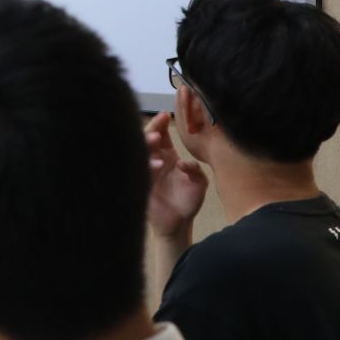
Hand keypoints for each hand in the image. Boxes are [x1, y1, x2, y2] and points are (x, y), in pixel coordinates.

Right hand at [146, 111, 208, 237]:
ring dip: (146, 144)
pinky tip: (157, 164)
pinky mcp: (142, 185)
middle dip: (151, 130)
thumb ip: (196, 170)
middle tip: (158, 126)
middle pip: (147, 139)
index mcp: (167, 156)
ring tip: (155, 139)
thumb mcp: (199, 183)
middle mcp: (155, 160)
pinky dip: (148, 166)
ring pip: (140, 152)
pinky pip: (141, 171)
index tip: (165, 115)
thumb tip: (183, 163)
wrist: (178, 224)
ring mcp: (146, 172)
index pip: (161, 135)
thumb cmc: (188, 201)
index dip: (161, 124)